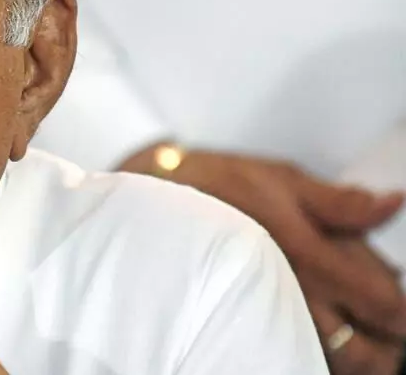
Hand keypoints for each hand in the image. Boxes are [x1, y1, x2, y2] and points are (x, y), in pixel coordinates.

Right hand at [126, 148, 405, 374]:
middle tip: (388, 329)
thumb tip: (390, 203)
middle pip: (366, 348)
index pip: (384, 299)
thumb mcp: (283, 180)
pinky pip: (293, 357)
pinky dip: (316, 358)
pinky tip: (317, 345)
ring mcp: (270, 314)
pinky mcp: (245, 323)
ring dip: (357, 359)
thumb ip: (340, 202)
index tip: (397, 302)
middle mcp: (296, 294)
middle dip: (387, 343)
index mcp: (313, 255)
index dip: (399, 306)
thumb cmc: (215, 185)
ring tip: (365, 349)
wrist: (154, 202)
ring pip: (332, 361)